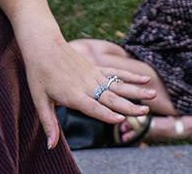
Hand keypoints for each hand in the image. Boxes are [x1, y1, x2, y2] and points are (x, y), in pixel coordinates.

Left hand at [21, 35, 150, 145]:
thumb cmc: (39, 73)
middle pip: (111, 97)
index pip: (93, 106)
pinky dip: (130, 76)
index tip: (121, 118)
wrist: (43, 44)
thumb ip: (49, 123)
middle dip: (129, 106)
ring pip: (118, 85)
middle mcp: (87, 85)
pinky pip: (116, 73)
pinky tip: (144, 79)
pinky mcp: (96, 68)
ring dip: (136, 91)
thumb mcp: (39, 100)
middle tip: (145, 112)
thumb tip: (50, 146)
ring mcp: (93, 75)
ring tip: (152, 95)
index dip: (106, 113)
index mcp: (73, 94)